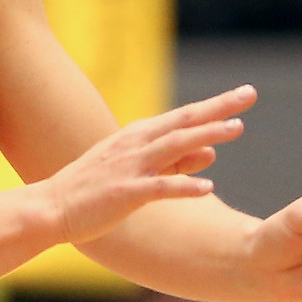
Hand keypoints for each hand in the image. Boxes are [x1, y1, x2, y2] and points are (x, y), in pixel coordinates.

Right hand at [38, 86, 252, 245]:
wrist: (51, 207)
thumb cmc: (94, 188)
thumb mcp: (137, 169)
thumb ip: (176, 161)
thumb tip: (212, 153)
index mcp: (139, 136)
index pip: (185, 116)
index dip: (216, 104)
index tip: (245, 94)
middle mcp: (136, 144)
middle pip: (184, 121)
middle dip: (218, 107)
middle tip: (249, 94)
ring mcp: (130, 167)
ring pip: (174, 146)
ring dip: (206, 136)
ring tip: (236, 129)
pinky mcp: (124, 193)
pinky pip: (159, 188)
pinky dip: (184, 185)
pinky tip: (208, 188)